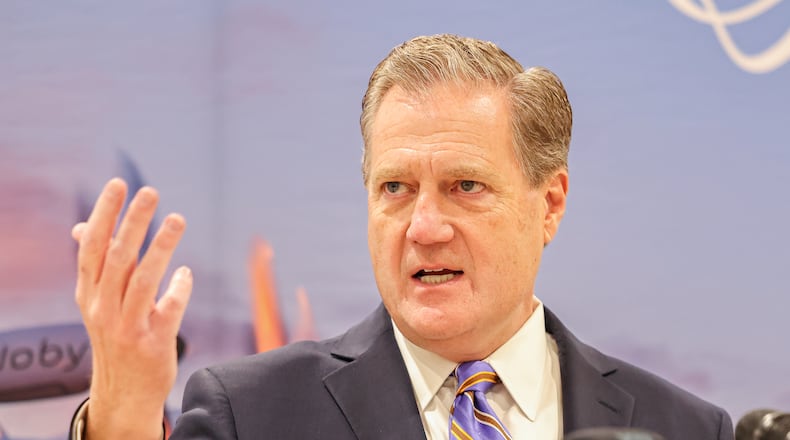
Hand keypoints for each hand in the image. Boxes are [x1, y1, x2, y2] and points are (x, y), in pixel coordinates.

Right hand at [72, 178, 191, 438]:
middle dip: (134, 222)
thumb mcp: (97, 302)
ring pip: (143, 280)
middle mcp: (103, 309)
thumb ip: (96, 266)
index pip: (93, 247)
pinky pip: (169, 308)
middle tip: (151, 192)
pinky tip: (186, 274)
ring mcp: (127, 327)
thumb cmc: (115, 335)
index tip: (119, 185)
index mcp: (89, 294)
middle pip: (118, 258)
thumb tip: (83, 227)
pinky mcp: (153, 343)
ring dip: (161, 247)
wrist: (125, 391)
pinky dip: (179, 288)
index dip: (105, 215)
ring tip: (177, 219)